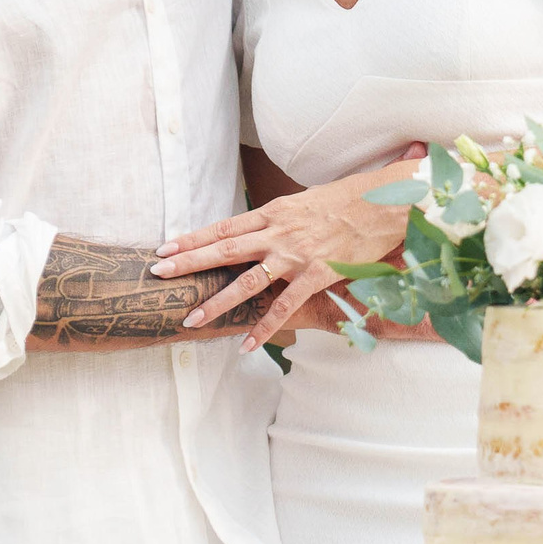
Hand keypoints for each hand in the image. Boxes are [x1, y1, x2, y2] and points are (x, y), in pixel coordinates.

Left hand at [154, 155, 420, 349]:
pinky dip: (265, 327)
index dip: (193, 238)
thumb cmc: (351, 199)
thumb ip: (283, 219)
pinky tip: (247, 345)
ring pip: (246, 281)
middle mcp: (278, 231)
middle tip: (157, 274)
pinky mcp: (317, 273)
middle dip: (188, 263)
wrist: (385, 200)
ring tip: (191, 319)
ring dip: (216, 301)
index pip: (224, 226)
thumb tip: (263, 229)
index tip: (165, 247)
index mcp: (274, 211)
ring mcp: (295, 254)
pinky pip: (285, 305)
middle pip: (223, 249)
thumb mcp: (307, 202)